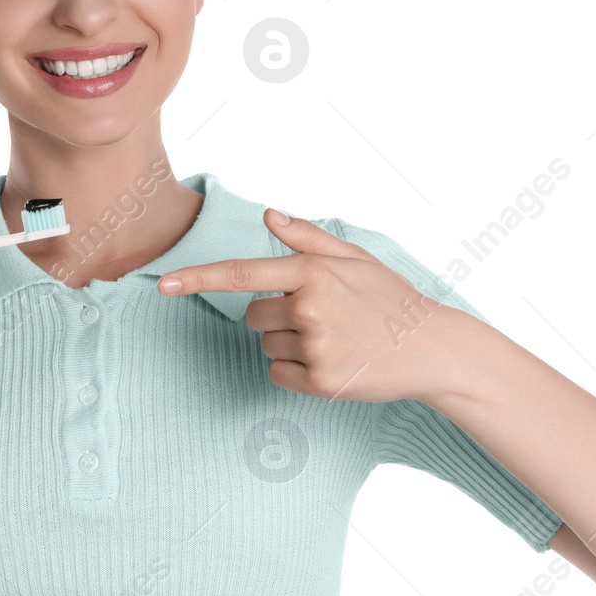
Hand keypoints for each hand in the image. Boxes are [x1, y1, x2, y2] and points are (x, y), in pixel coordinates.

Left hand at [155, 209, 475, 403]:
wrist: (433, 348)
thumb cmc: (390, 298)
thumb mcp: (356, 258)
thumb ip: (308, 238)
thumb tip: (269, 214)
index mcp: (313, 272)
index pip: (242, 274)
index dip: (198, 279)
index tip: (163, 285)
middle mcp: (310, 308)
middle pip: (254, 315)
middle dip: (277, 315)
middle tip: (323, 317)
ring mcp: (316, 346)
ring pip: (267, 346)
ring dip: (290, 343)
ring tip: (335, 338)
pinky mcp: (321, 381)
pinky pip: (279, 374)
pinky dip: (296, 371)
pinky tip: (333, 362)